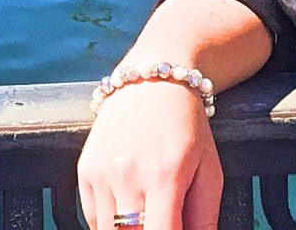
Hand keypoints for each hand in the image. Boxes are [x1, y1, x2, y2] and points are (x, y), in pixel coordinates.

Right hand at [77, 81, 222, 229]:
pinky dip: (110, 224)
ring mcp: (102, 172)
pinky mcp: (85, 170)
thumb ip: (205, 218)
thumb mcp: (209, 169)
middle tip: (162, 220)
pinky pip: (93, 218)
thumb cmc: (186, 124)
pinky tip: (128, 209)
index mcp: (164, 175)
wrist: (151, 80)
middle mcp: (128, 174)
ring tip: (147, 215)